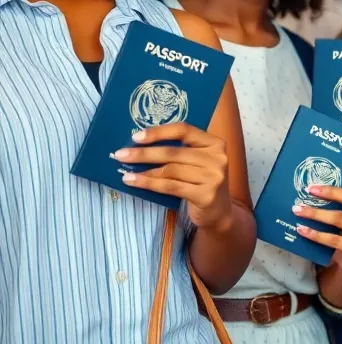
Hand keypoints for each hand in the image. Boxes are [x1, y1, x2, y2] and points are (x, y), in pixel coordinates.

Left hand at [115, 124, 231, 229]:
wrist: (219, 212)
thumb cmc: (201, 182)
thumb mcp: (197, 162)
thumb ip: (180, 151)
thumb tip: (140, 144)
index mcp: (215, 143)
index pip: (184, 130)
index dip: (159, 132)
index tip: (135, 137)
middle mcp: (218, 158)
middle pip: (174, 152)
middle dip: (144, 153)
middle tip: (121, 154)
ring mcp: (214, 177)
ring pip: (170, 170)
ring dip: (144, 171)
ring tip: (125, 172)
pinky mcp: (206, 195)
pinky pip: (170, 186)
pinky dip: (149, 184)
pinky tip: (134, 182)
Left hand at [293, 186, 341, 275]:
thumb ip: (339, 209)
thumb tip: (311, 196)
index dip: (331, 191)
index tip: (312, 188)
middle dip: (318, 206)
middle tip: (299, 204)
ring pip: (338, 221)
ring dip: (316, 216)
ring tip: (298, 214)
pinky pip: (333, 240)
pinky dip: (316, 235)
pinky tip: (303, 231)